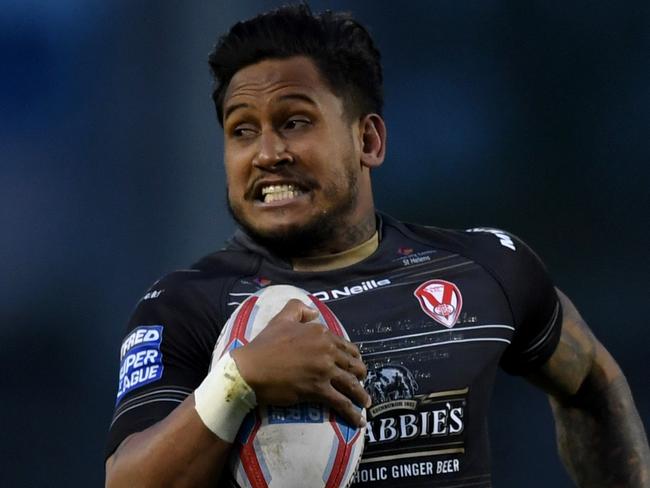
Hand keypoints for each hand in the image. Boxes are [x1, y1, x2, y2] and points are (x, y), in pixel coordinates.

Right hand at [230, 299, 370, 426]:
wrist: (251, 369)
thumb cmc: (264, 344)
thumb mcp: (281, 318)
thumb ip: (298, 309)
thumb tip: (314, 313)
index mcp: (320, 333)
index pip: (345, 346)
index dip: (353, 356)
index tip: (354, 363)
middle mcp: (326, 350)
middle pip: (352, 365)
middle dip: (360, 374)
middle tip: (360, 382)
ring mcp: (324, 370)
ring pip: (350, 384)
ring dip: (361, 394)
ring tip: (365, 402)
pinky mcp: (318, 390)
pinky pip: (340, 402)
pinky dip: (351, 413)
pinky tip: (358, 421)